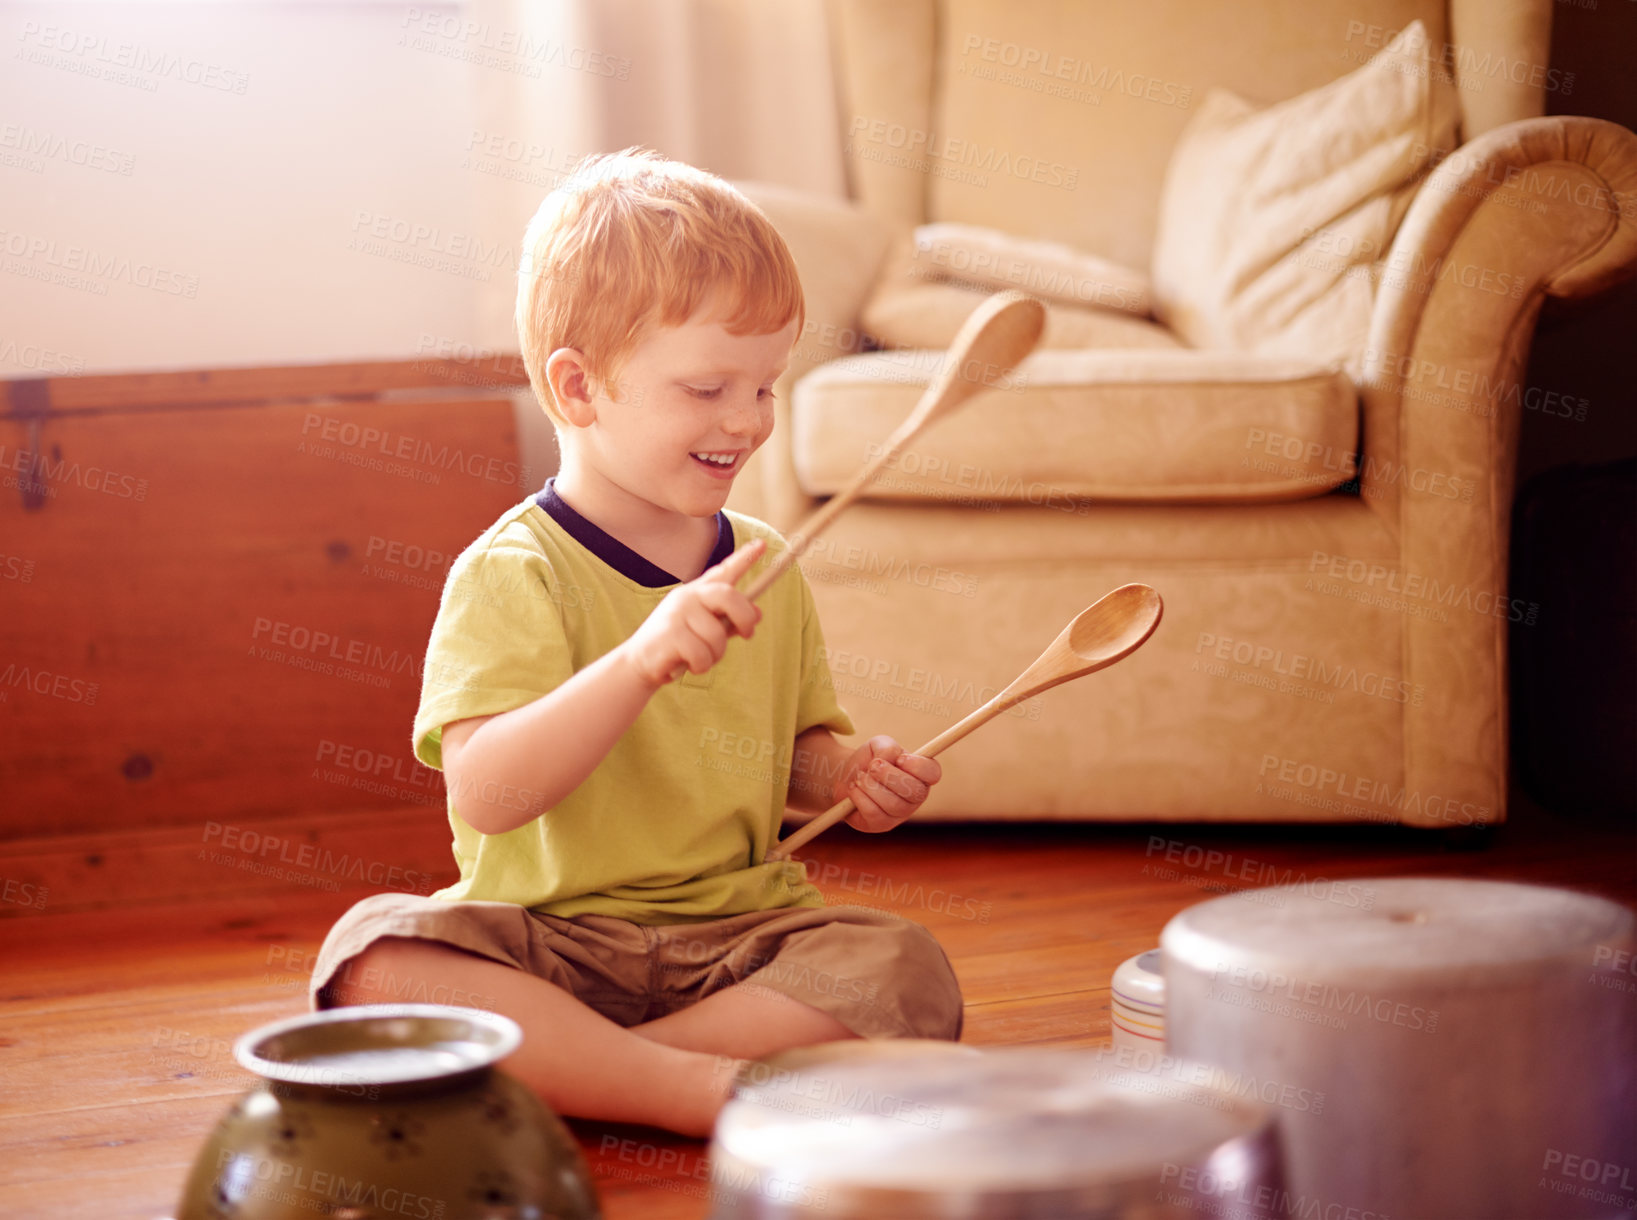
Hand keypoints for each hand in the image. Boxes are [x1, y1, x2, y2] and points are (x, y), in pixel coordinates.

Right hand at [620, 538, 764, 687]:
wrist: (638, 663)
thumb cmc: (678, 646)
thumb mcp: (707, 631)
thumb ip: (731, 621)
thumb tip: (758, 612)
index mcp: (698, 593)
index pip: (723, 571)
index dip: (744, 558)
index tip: (763, 544)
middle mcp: (687, 596)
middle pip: (728, 596)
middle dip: (744, 617)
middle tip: (748, 634)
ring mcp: (676, 612)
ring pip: (717, 635)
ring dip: (715, 654)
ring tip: (699, 658)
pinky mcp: (669, 633)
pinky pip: (702, 654)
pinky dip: (701, 665)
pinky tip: (687, 664)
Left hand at [836, 735, 941, 832]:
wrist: (846, 777)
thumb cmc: (870, 760)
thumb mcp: (878, 745)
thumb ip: (888, 748)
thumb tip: (889, 760)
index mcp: (921, 774)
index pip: (933, 773)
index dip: (918, 766)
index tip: (900, 759)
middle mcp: (915, 797)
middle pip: (914, 791)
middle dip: (889, 775)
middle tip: (872, 766)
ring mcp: (900, 814)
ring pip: (893, 804)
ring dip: (870, 786)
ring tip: (860, 777)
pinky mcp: (882, 825)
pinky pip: (874, 813)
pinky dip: (859, 796)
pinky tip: (855, 788)